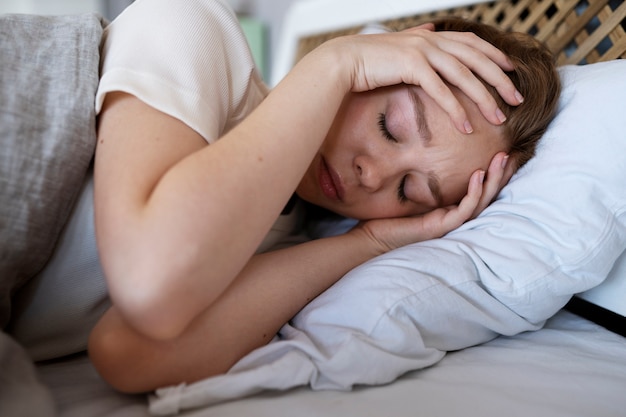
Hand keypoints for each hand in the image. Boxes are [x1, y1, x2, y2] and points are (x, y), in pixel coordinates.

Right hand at [323, 25, 523, 132]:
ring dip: (484, 98)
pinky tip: (466, 126)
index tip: (511, 72)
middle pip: (476, 59)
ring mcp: (422, 51)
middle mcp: (431, 39)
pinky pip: (440, 90)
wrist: (343, 61)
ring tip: (498, 118)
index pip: (471, 44)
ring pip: (463, 75)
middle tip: (517, 99)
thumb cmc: (370, 61)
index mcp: (431, 35)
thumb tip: (429, 27)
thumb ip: (418, 40)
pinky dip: (455, 109)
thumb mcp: (399, 48)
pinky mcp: (411, 65)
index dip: (494, 56)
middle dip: (499, 80)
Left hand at [351, 152, 513, 252]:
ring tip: (502, 158)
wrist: (373, 239)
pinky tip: (478, 175)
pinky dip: (474, 192)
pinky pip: (465, 209)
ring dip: (494, 179)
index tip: (504, 150)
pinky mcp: (442, 227)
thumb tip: (422, 146)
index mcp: (450, 208)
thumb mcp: (408, 189)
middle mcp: (455, 216)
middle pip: (487, 194)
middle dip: (501, 173)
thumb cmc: (388, 216)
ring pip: (482, 201)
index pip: (479, 189)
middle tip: (512, 151)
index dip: (493, 172)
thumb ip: (420, 174)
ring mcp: (450, 223)